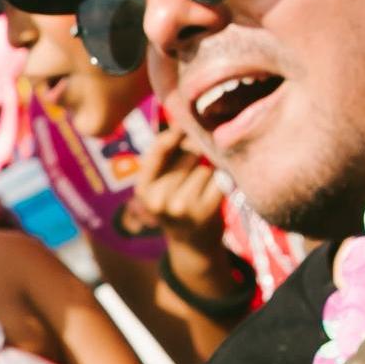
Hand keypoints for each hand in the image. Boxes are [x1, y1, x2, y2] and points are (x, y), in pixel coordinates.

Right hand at [132, 126, 232, 271]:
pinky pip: (219, 178)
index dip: (176, 133)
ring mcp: (181, 207)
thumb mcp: (160, 183)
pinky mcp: (205, 211)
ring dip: (209, 168)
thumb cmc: (177, 202)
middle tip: (197, 162)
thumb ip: (166, 155)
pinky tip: (215, 189)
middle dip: (197, 151)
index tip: (187, 124)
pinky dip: (221, 179)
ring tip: (204, 183)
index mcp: (142, 189)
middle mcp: (158, 199)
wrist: (192, 244)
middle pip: (187, 154)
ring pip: (204, 166)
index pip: (159, 149)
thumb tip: (184, 120)